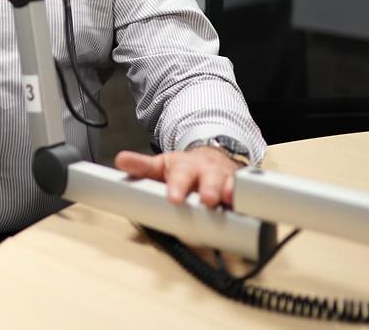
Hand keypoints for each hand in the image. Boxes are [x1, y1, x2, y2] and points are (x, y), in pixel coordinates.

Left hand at [114, 148, 242, 207]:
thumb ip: (141, 166)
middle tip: (207, 200)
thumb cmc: (183, 169)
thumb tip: (120, 160)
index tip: (174, 198)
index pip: (180, 175)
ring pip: (230, 186)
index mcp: (185, 167)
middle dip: (208, 190)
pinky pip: (245, 196)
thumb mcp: (161, 166)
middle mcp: (207, 172)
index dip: (177, 186)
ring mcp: (225, 181)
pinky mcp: (239, 189)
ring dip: (230, 194)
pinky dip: (247, 202)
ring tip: (228, 201)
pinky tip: (247, 209)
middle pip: (209, 180)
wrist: (211, 160)